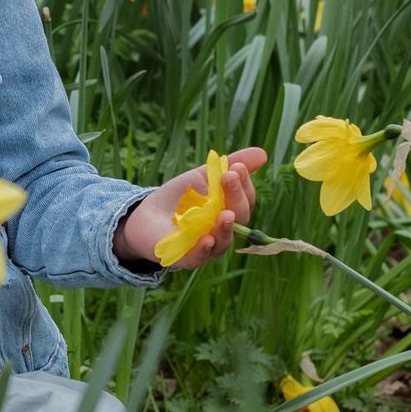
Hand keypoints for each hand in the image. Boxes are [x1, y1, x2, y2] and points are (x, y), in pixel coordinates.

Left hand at [113, 147, 267, 269]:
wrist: (147, 213)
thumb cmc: (180, 196)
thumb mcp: (203, 175)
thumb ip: (229, 164)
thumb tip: (263, 154)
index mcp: (230, 210)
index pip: (246, 200)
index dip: (244, 185)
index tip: (237, 167)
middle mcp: (222, 231)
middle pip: (238, 219)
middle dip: (236, 197)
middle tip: (228, 178)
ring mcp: (206, 246)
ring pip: (223, 242)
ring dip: (226, 228)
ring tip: (226, 214)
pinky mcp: (185, 257)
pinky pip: (198, 258)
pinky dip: (204, 250)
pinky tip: (207, 239)